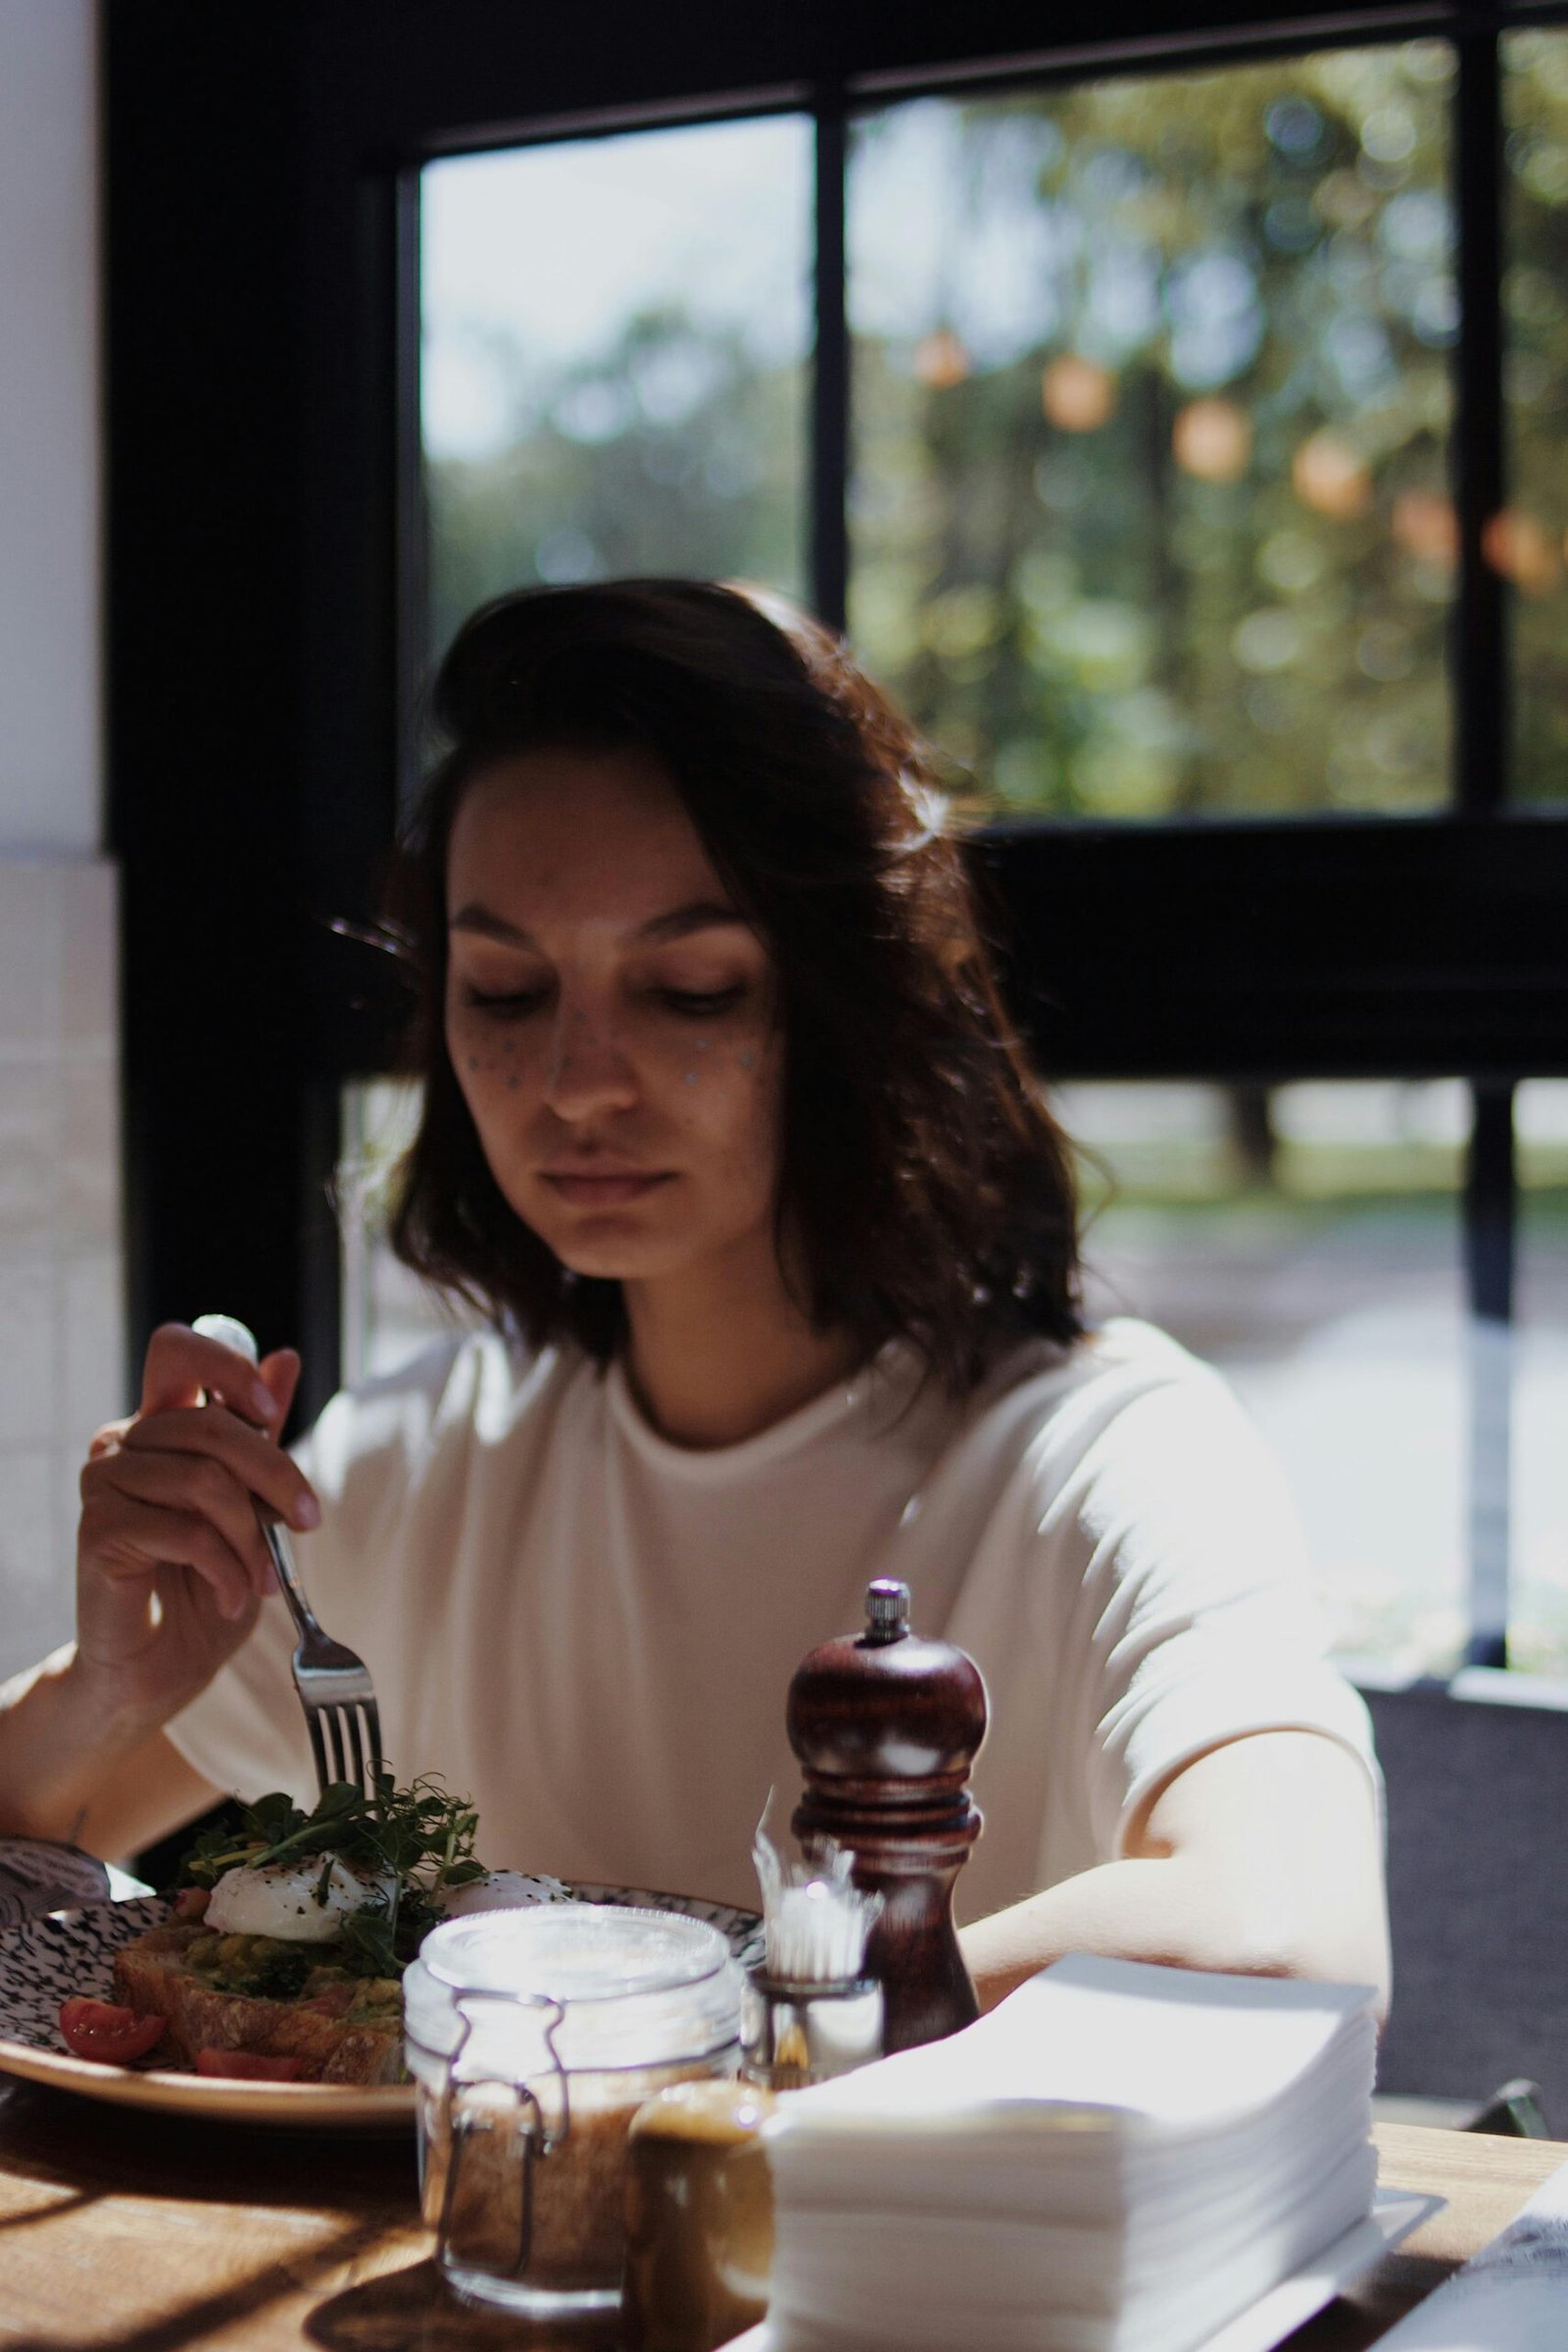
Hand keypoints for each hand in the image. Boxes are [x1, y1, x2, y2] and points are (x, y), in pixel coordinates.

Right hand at [75, 1322, 321, 1729]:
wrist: (157, 1669)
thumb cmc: (204, 1585)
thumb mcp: (250, 1504)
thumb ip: (259, 1437)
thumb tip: (285, 1357)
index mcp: (159, 1426)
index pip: (178, 1350)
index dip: (229, 1368)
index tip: (271, 1412)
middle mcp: (122, 1443)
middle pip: (211, 1423)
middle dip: (277, 1475)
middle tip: (308, 1522)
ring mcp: (104, 1485)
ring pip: (205, 1480)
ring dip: (253, 1537)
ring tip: (265, 1580)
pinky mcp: (98, 1531)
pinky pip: (186, 1532)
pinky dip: (228, 1568)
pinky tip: (232, 1596)